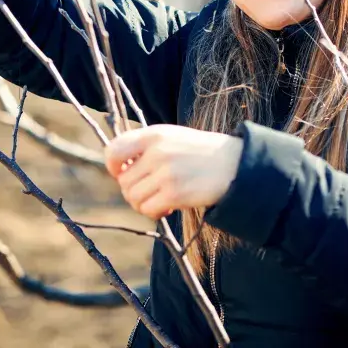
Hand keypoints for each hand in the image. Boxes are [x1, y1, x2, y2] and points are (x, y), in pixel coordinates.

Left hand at [104, 125, 243, 219]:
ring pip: (133, 197)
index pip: (114, 150)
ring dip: (143, 203)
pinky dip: (154, 213)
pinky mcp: (174, 193)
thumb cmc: (201, 152)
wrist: (235, 164)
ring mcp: (165, 173)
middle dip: (133, 191)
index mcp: (154, 134)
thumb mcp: (172, 137)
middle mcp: (157, 152)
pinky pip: (147, 209)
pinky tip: (168, 208)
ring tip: (161, 199)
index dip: (112, 166)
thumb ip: (146, 147)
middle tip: (151, 191)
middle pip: (123, 181)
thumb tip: (118, 169)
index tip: (122, 173)